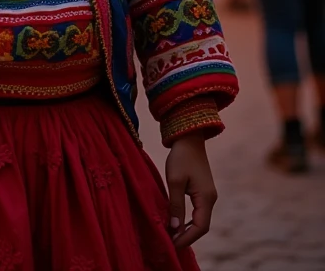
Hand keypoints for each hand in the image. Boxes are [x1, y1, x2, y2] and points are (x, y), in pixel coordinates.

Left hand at [165, 133, 217, 248]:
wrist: (188, 137)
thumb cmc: (181, 157)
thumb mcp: (174, 181)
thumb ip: (175, 205)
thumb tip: (174, 228)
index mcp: (206, 198)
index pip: (200, 227)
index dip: (187, 238)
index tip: (172, 244)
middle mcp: (211, 199)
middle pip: (201, 226)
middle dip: (187, 236)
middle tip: (170, 243)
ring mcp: (208, 195)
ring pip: (200, 219)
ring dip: (188, 229)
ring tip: (172, 235)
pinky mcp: (203, 191)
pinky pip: (198, 211)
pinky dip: (189, 220)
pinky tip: (178, 222)